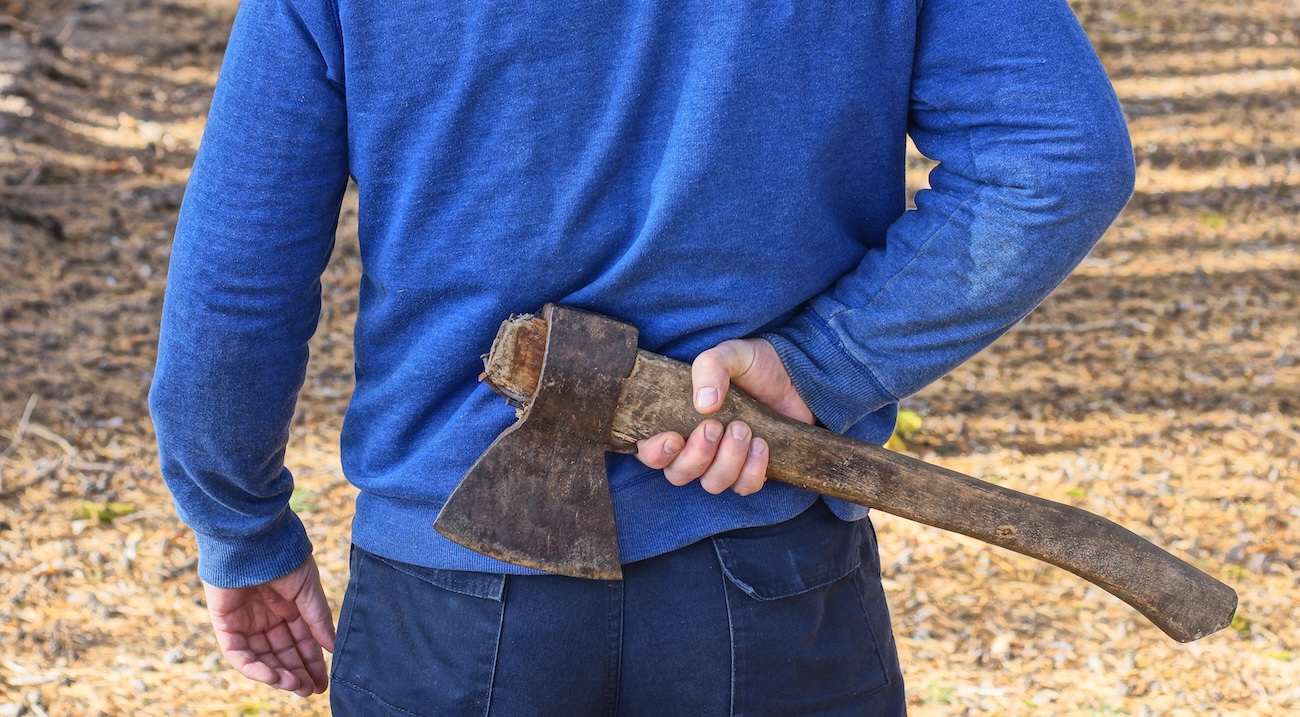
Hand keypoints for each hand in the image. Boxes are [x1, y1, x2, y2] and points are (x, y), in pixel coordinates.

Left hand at [203, 555, 335, 696]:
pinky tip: (273, 676)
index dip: (312, 662)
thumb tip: (332, 647)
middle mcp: (267, 617)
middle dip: (296, 673)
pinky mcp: (226, 624)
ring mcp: (246, 621)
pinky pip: (238, 653)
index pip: (301, 642)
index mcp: (288, 607)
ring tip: (294, 686)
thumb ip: (318, 620)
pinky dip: (255, 667)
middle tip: (309, 690)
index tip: (323, 683)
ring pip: (261, 658)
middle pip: (282, 653)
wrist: (253, 539)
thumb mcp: (308, 591)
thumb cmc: (284, 557)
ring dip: (278, 674)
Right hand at [636, 338, 813, 495]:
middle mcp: (696, 447)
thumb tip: (704, 404)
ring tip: (744, 429)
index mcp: (678, 421)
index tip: (674, 437)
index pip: (650, 451)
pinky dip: (752, 471)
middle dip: (697, 455)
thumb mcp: (729, 354)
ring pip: (712, 484)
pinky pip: (744, 487)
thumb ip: (710, 368)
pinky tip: (762, 445)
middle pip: (678, 474)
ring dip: (727, 460)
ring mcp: (724, 462)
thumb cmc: (753, 365)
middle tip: (715, 427)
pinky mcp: (752, 471)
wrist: (795, 374)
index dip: (655, 453)